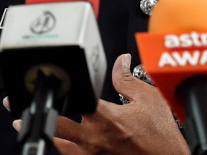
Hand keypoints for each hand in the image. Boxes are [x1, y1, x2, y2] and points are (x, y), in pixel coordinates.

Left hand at [54, 54, 189, 154]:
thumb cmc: (160, 135)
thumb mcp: (148, 99)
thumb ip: (127, 79)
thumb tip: (119, 61)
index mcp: (105, 117)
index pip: (76, 100)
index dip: (66, 90)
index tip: (62, 86)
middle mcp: (94, 139)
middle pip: (56, 126)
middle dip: (50, 116)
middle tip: (47, 111)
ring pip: (59, 146)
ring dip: (55, 136)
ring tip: (52, 128)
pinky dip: (67, 148)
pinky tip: (72, 142)